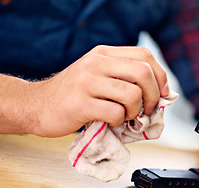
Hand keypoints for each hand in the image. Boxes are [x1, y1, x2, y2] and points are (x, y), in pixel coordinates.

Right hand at [30, 45, 168, 136]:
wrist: (36, 105)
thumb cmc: (72, 94)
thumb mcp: (96, 75)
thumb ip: (122, 78)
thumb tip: (158, 92)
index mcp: (103, 54)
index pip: (145, 56)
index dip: (161, 76)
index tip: (162, 93)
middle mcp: (96, 63)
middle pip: (143, 73)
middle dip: (153, 96)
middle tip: (147, 109)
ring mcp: (87, 82)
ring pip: (132, 95)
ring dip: (135, 111)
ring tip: (124, 116)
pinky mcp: (80, 103)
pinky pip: (115, 113)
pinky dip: (118, 121)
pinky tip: (109, 121)